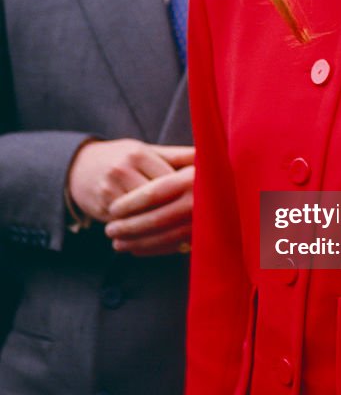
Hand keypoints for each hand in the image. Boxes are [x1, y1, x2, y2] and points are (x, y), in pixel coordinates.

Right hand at [67, 139, 194, 255]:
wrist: (78, 167)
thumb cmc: (122, 158)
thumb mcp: (146, 151)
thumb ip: (176, 155)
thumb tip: (207, 156)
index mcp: (138, 154)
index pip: (169, 179)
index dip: (187, 193)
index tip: (205, 202)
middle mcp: (121, 171)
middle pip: (157, 200)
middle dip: (178, 212)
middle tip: (199, 223)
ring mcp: (109, 192)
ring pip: (143, 217)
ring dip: (165, 230)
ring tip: (187, 237)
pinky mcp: (102, 210)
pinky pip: (129, 228)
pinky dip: (147, 237)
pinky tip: (166, 243)